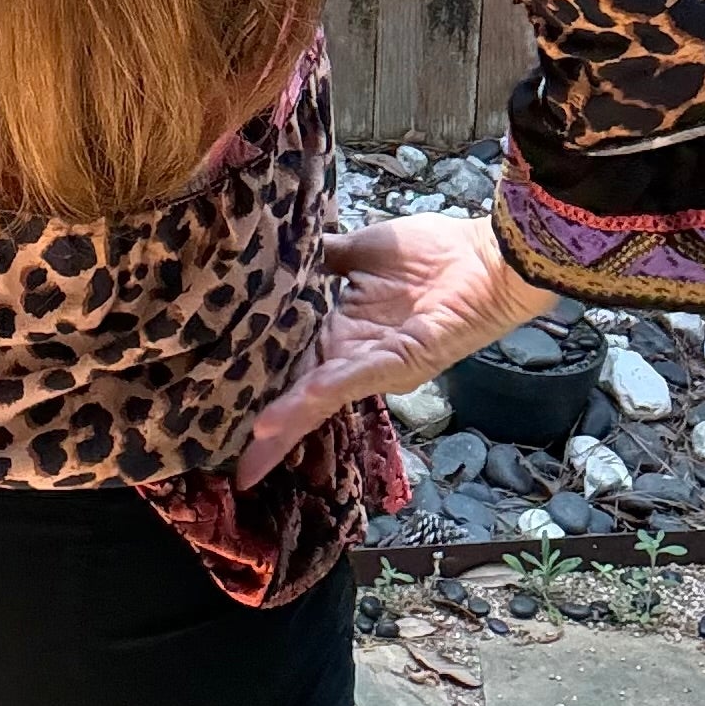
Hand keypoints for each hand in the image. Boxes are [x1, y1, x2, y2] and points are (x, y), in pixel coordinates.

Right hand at [233, 214, 556, 491]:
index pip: (290, 359)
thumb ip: (322, 255)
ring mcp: (372, 362)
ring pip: (317, 397)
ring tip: (251, 448)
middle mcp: (350, 352)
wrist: (487, 257)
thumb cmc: (432, 253)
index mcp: (340, 327)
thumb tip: (279, 247)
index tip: (218, 398)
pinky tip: (284, 413)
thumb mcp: (361, 250)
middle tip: (221, 458)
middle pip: (297, 392)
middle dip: (265, 429)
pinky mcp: (395, 362)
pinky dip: (316, 396)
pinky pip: (349, 381)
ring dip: (284, 423)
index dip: (257, 378)